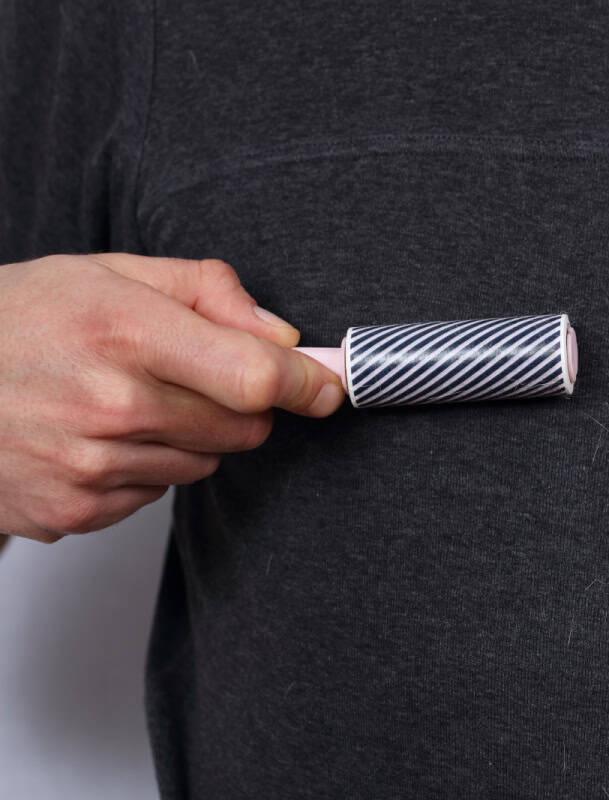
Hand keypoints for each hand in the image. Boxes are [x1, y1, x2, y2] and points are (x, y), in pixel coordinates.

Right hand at [0, 253, 343, 542]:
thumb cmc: (21, 318)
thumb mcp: (111, 272)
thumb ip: (209, 291)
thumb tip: (283, 336)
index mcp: (125, 331)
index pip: (254, 376)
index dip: (306, 384)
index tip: (328, 387)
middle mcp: (110, 404)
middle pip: (244, 428)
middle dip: (243, 404)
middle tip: (193, 377)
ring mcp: (90, 466)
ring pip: (205, 465)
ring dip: (190, 438)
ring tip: (126, 401)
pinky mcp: (74, 510)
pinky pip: (156, 495)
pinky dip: (145, 469)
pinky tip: (96, 436)